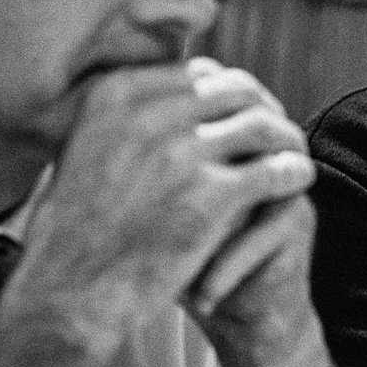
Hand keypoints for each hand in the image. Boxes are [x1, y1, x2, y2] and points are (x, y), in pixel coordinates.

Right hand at [8, 59, 312, 352]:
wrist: (66, 292)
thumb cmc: (74, 230)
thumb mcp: (85, 149)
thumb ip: (127, 117)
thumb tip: (175, 92)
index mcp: (114, 95)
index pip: (196, 74)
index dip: (228, 91)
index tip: (244, 111)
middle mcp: (147, 114)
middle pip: (235, 91)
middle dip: (264, 108)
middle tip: (278, 132)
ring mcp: (180, 153)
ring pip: (262, 125)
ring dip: (286, 138)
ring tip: (295, 154)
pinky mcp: (209, 196)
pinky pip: (274, 169)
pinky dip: (294, 171)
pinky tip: (300, 181)